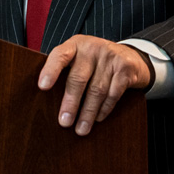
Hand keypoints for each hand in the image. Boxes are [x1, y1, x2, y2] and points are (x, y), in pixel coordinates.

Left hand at [37, 36, 151, 135]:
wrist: (130, 56)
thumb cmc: (96, 63)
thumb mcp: (79, 59)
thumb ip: (67, 71)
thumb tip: (49, 102)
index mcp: (75, 45)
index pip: (60, 55)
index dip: (50, 70)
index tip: (43, 87)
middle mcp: (92, 48)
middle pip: (78, 78)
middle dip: (71, 102)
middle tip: (64, 122)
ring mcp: (110, 56)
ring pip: (97, 89)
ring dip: (88, 112)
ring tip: (81, 128)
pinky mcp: (125, 67)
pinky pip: (113, 93)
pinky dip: (104, 108)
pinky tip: (98, 118)